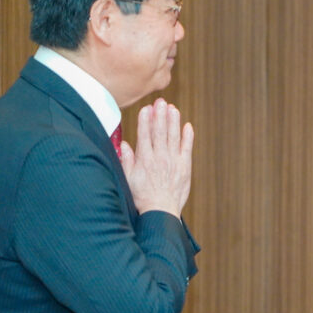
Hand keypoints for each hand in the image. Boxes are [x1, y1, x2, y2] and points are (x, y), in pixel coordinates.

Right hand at [120, 98, 194, 217]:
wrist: (160, 211)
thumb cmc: (142, 197)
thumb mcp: (128, 179)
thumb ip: (126, 160)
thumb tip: (124, 144)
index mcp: (144, 159)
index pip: (144, 135)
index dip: (145, 120)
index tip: (146, 108)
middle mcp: (160, 157)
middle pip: (160, 132)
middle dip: (160, 115)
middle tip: (161, 102)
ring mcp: (174, 161)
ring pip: (174, 136)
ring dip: (173, 121)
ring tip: (173, 108)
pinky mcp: (185, 167)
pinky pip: (187, 148)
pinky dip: (188, 136)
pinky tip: (187, 126)